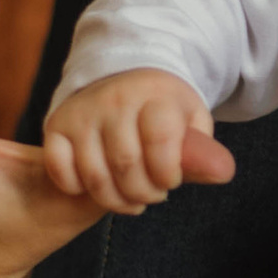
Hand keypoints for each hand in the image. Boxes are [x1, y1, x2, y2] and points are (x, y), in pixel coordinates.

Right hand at [41, 66, 234, 211]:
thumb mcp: (190, 121)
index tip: (170, 179)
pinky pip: (59, 169)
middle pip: (126, 165)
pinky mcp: (55, 125)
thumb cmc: (162, 110)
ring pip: (94, 175)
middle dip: (144, 193)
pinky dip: (76, 187)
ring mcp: (81, 112)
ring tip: (130, 197)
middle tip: (151, 193)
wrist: (121, 78)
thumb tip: (222, 174)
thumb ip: (202, 151)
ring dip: (115, 200)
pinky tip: (95, 185)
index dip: (168, 173)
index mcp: (155, 95)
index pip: (161, 141)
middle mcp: (114, 100)